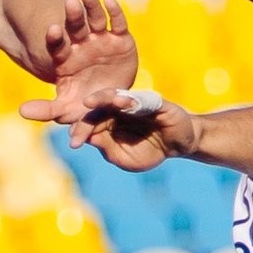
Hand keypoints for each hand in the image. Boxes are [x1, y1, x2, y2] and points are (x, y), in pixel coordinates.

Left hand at [18, 0, 137, 122]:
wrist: (109, 96)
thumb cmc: (84, 100)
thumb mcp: (66, 107)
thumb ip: (47, 110)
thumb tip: (22, 112)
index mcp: (67, 60)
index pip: (57, 46)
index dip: (55, 38)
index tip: (52, 28)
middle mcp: (83, 46)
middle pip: (76, 26)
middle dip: (73, 15)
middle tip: (70, 2)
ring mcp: (101, 40)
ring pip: (95, 18)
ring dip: (92, 5)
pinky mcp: (121, 39)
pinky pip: (117, 22)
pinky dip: (114, 11)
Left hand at [62, 89, 197, 174]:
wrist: (179, 146)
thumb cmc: (149, 151)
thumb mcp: (123, 157)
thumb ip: (107, 148)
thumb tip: (87, 138)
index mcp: (108, 120)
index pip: (89, 122)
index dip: (80, 131)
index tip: (73, 144)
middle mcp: (118, 108)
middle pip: (97, 108)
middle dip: (86, 121)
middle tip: (77, 133)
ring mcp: (135, 102)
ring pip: (114, 96)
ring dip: (102, 98)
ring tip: (89, 103)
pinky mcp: (154, 101)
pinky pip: (141, 98)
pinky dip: (132, 99)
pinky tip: (123, 102)